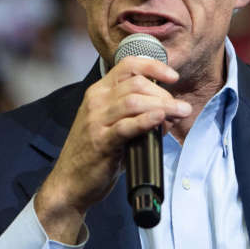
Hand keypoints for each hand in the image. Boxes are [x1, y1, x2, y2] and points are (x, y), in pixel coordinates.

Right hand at [35, 56, 191, 242]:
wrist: (69, 183)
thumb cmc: (93, 154)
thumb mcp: (111, 125)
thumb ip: (135, 114)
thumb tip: (169, 112)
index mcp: (98, 93)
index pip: (127, 65)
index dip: (154, 66)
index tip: (173, 77)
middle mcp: (96, 102)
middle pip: (136, 83)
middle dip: (163, 94)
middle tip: (178, 108)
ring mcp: (96, 121)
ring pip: (134, 102)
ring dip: (163, 105)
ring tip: (180, 113)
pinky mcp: (101, 142)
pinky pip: (126, 126)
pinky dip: (146, 121)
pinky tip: (159, 120)